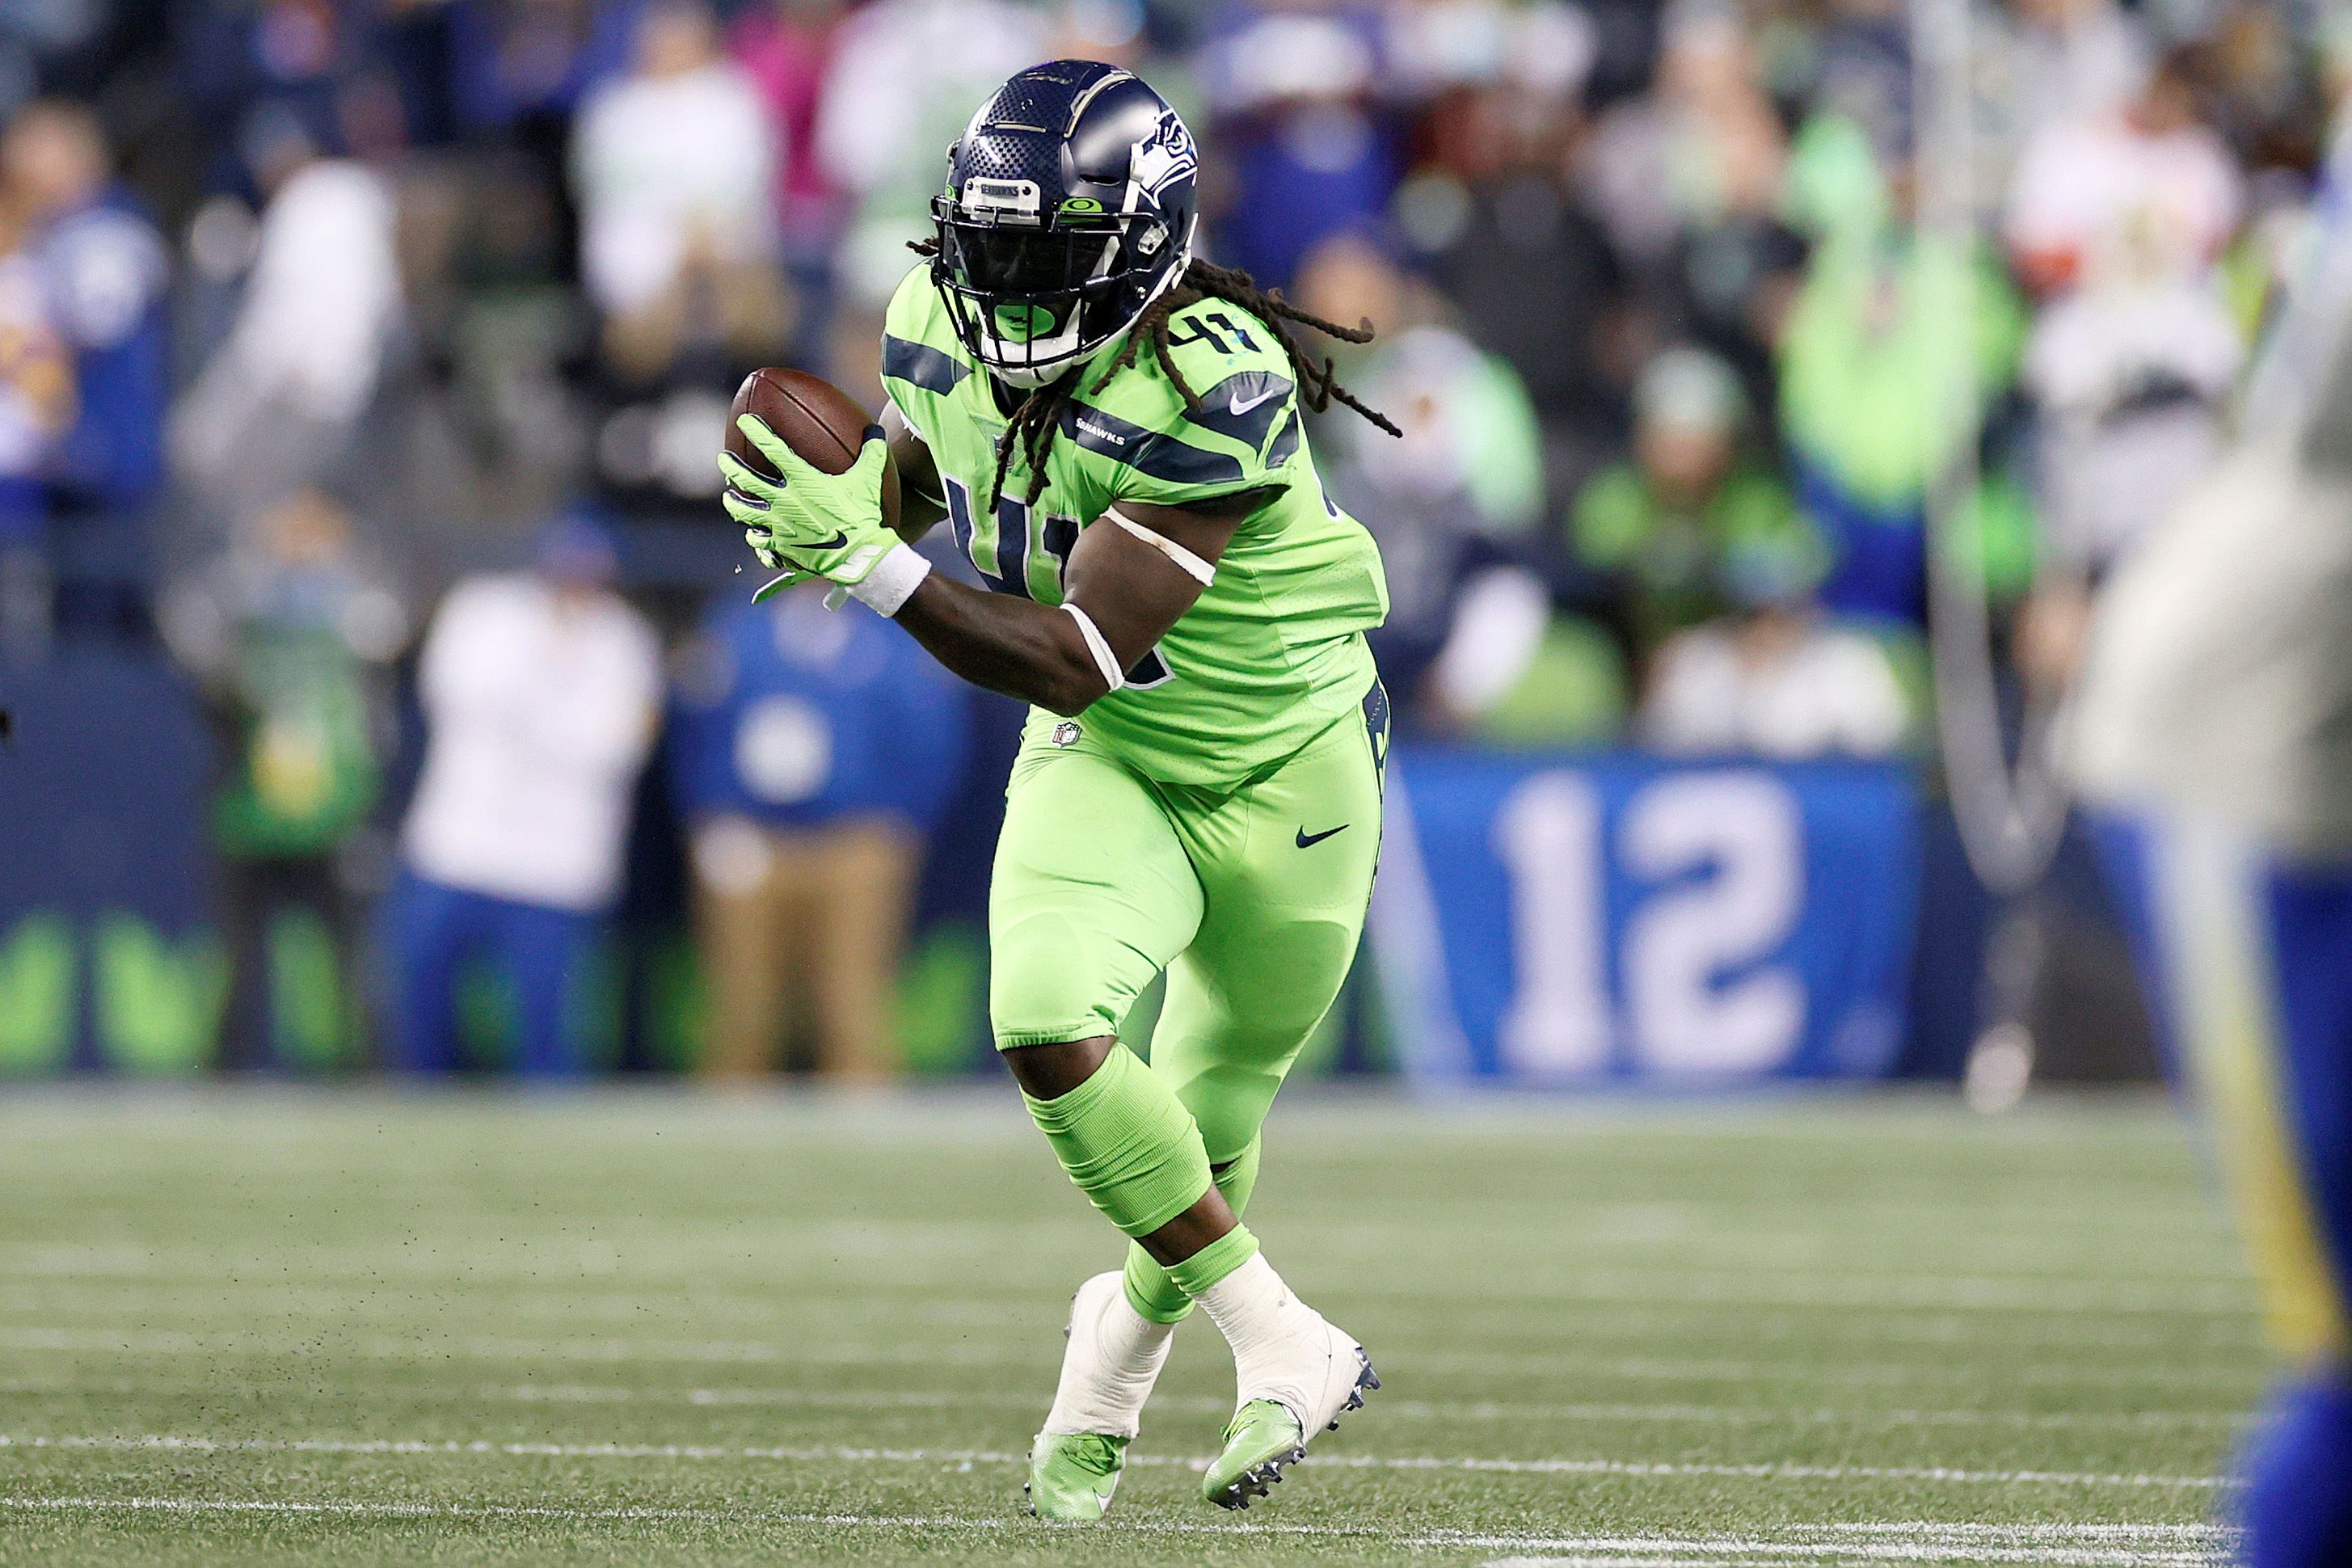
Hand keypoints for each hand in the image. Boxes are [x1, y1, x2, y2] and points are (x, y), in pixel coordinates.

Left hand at [720, 415, 895, 601]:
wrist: (857, 554)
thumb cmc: (862, 514)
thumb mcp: (868, 480)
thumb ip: (871, 453)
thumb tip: (876, 430)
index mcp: (802, 479)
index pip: (772, 449)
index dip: (756, 432)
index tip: (744, 422)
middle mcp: (784, 499)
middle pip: (747, 479)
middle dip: (731, 467)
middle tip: (723, 459)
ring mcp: (779, 524)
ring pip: (745, 512)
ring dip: (734, 503)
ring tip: (729, 497)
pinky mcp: (782, 546)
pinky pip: (760, 542)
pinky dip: (755, 538)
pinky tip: (754, 535)